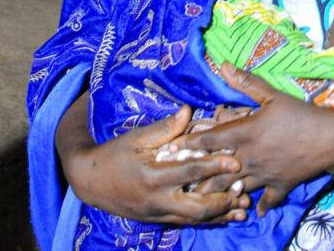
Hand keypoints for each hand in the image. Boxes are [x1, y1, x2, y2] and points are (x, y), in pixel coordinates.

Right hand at [60, 102, 250, 224]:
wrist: (89, 182)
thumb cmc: (114, 154)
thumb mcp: (136, 137)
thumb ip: (164, 128)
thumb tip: (188, 110)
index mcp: (152, 176)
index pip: (189, 172)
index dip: (214, 166)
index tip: (235, 161)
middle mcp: (157, 199)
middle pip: (197, 207)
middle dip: (222, 200)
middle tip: (243, 189)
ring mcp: (158, 213)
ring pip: (195, 220)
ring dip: (220, 215)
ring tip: (243, 209)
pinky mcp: (159, 220)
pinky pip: (188, 223)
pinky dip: (208, 221)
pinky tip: (226, 217)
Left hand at [176, 64, 333, 215]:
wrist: (332, 139)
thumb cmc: (301, 113)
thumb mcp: (272, 95)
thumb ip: (246, 82)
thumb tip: (223, 65)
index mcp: (244, 134)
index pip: (208, 140)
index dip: (188, 144)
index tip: (171, 148)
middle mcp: (249, 157)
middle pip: (214, 170)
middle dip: (195, 175)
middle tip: (178, 180)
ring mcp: (264, 175)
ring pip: (234, 189)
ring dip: (218, 193)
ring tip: (202, 198)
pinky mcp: (280, 186)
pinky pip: (266, 200)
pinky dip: (258, 205)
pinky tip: (250, 211)